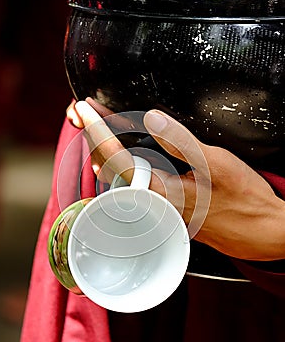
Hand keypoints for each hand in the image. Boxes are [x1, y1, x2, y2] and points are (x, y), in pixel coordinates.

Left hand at [67, 98, 284, 260]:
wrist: (258, 231)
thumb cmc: (242, 200)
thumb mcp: (216, 164)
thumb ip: (182, 142)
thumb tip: (154, 120)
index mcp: (159, 190)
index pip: (115, 156)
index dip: (97, 129)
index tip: (83, 109)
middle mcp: (151, 202)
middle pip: (109, 168)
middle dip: (92, 137)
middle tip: (82, 112)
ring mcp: (156, 207)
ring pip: (118, 177)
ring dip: (104, 150)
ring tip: (95, 126)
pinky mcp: (164, 208)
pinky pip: (132, 183)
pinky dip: (120, 163)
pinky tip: (118, 156)